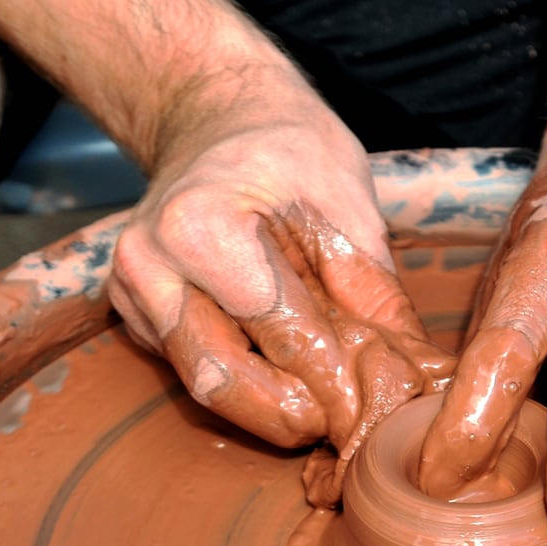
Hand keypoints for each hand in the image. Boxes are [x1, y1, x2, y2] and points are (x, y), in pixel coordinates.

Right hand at [108, 66, 452, 503]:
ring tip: (324, 414)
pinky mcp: (134, 316)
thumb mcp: (348, 203)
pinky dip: (245, 388)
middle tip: (347, 427)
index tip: (376, 409)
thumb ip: (374, 293)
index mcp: (201, 227)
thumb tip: (414, 374)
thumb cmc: (288, 151)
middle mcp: (150, 265)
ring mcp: (133, 294)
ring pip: (201, 388)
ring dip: (268, 413)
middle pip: (222, 380)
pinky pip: (190, 371)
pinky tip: (288, 382)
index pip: (278, 331)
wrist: (216, 118)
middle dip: (292, 416)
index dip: (333, 381)